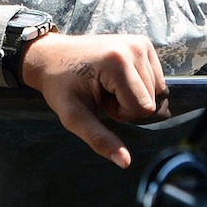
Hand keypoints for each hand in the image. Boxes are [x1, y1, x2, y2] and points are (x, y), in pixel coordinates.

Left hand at [18, 32, 169, 168]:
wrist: (50, 57)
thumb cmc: (60, 87)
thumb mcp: (74, 117)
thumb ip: (100, 140)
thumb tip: (126, 163)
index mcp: (118, 62)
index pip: (143, 108)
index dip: (121, 113)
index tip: (98, 100)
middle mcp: (134, 47)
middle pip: (152, 100)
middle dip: (127, 104)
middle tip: (101, 92)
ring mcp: (140, 43)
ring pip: (157, 91)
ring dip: (132, 95)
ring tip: (106, 85)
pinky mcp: (143, 43)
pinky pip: (155, 78)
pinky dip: (138, 85)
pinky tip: (114, 78)